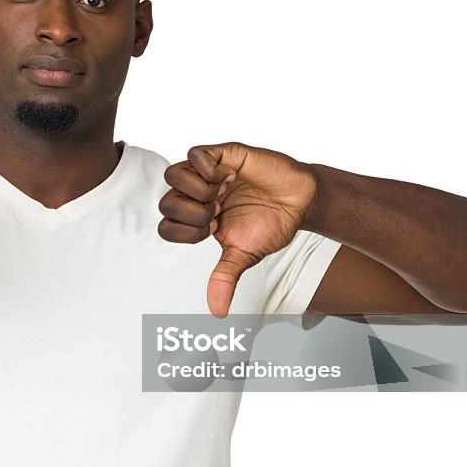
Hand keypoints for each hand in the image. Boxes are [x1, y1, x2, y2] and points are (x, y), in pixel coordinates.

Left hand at [158, 142, 316, 316]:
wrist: (301, 202)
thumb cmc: (271, 225)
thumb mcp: (244, 255)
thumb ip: (225, 278)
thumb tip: (217, 312)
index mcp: (197, 219)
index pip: (166, 226)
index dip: (184, 232)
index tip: (213, 231)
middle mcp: (197, 195)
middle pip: (165, 201)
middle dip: (191, 214)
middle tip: (218, 213)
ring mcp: (207, 173)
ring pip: (172, 175)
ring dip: (195, 190)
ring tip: (221, 194)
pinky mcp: (223, 154)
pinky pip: (195, 154)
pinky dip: (206, 168)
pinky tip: (228, 177)